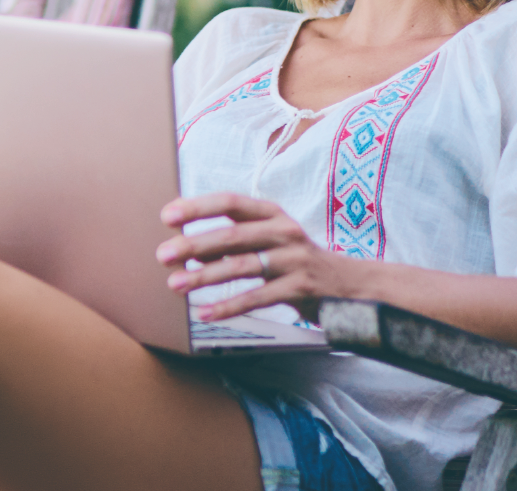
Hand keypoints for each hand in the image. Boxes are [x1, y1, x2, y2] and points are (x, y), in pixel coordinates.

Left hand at [155, 193, 368, 321]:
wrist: (352, 285)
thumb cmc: (297, 260)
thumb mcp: (270, 240)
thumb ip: (234, 240)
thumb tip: (186, 248)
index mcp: (272, 214)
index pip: (230, 202)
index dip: (198, 207)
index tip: (167, 216)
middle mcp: (284, 231)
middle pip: (232, 235)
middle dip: (193, 244)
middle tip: (163, 255)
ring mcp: (294, 260)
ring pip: (242, 266)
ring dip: (204, 276)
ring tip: (175, 284)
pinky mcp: (301, 289)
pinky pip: (257, 298)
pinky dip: (228, 307)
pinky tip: (204, 313)